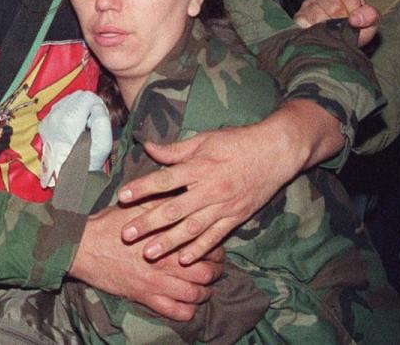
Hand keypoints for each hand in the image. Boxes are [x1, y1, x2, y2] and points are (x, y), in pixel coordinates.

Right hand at [68, 203, 224, 320]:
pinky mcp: (145, 298)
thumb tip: (183, 190)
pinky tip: (190, 306)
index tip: (215, 245)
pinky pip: (175, 312)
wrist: (83, 247)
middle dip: (216, 271)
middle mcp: (167, 263)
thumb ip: (164, 201)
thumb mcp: (139, 205)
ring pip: (194, 295)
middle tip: (216, 268)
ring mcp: (157, 283)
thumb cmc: (110, 224)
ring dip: (205, 293)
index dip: (215, 246)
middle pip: (205, 273)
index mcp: (167, 238)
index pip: (203, 245)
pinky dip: (187, 312)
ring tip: (206, 288)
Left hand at [116, 114, 318, 264]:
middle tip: (127, 235)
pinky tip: (185, 260)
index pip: (166, 179)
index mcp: (200, 166)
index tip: (123, 196)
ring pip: (192, 228)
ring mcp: (224, 206)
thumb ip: (176, 149)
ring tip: (149, 254)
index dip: (143, 188)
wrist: (275, 152)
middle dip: (148, 223)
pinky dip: (200, 249)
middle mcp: (210, 189)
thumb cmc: (238, 141)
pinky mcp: (236, 217)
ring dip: (170, 242)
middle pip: (174, 209)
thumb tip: (148, 147)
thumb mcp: (206, 139)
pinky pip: (216, 237)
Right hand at [294, 0, 379, 46]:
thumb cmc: (354, 29)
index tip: (355, 20)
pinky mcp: (299, 17)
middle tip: (344, 29)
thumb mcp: (369, 23)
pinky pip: (306, 24)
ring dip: (329, 28)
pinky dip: (316, 32)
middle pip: (333, 4)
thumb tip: (357, 18)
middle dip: (342, 21)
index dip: (353, 8)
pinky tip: (321, 34)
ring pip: (318, 14)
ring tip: (333, 32)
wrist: (339, 42)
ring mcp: (309, 4)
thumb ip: (370, 16)